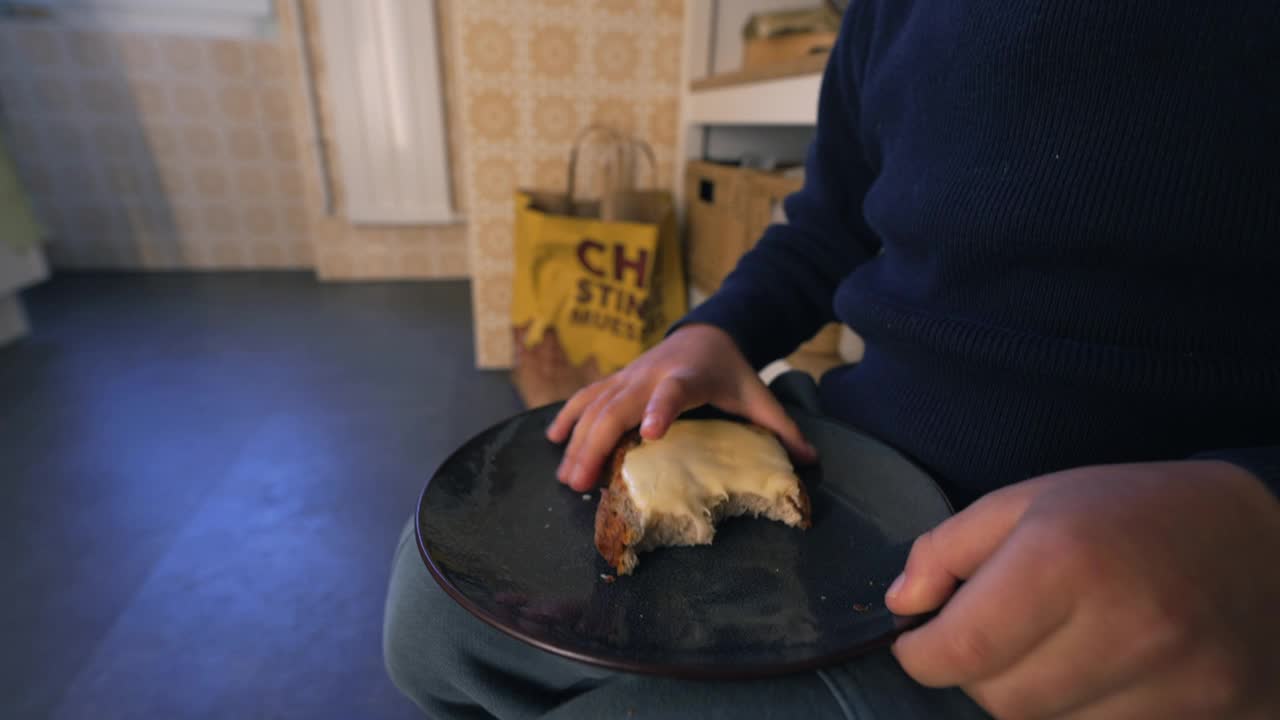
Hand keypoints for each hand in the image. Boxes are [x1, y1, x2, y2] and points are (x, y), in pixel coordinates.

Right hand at [546, 324, 816, 491]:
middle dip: (596, 444)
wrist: (706, 333)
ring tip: (566, 478)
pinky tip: (553, 441)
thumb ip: (780, 429)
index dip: (660, 410)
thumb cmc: (731, 371)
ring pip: (594, 406)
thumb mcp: (757, 397)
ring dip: (576, 441)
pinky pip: (585, 397)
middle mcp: (651, 376)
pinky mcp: (617, 380)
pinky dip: (568, 417)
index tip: (649, 433)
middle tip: (581, 483)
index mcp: (688, 378)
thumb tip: (812, 460)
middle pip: (616, 407)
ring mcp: (629, 377)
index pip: (673, 392)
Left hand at [886, 461, 1279, 718]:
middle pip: (1002, 702)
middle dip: (977, 674)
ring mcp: (1175, 679)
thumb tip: (900, 606)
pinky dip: (1082, 714)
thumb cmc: (1129, 513)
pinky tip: (1100, 671)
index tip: (919, 643)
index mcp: (1066, 557)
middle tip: (993, 636)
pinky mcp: (1208, 714)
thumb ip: (948, 549)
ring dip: (1031, 697)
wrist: (1262, 541)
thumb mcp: (1029, 500)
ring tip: (1053, 648)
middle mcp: (1124, 624)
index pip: (962, 649)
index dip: (921, 654)